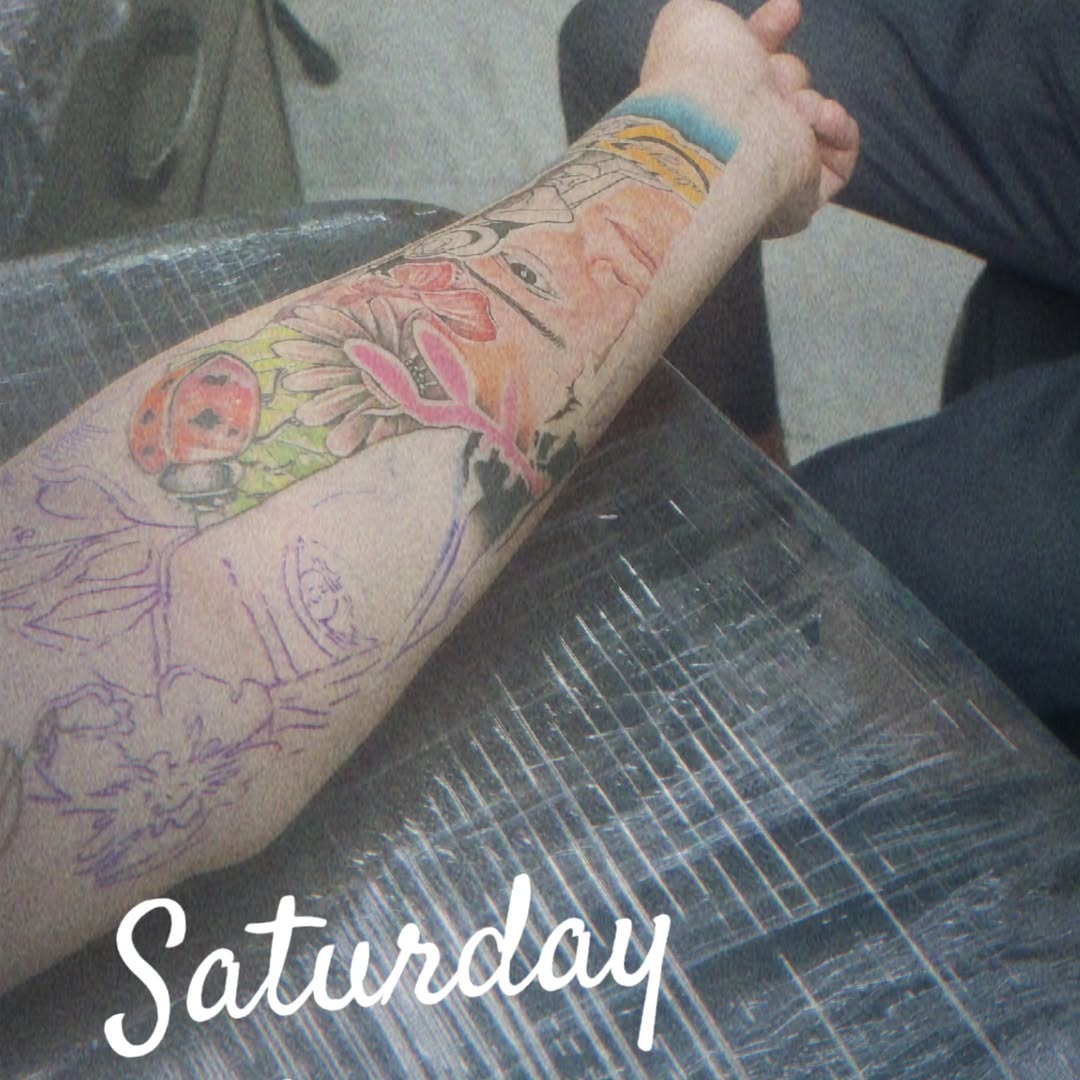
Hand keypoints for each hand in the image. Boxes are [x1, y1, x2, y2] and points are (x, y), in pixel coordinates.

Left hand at [640, 0, 858, 235]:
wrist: (717, 119)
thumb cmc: (695, 72)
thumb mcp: (690, 21)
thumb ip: (712, 24)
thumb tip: (740, 40)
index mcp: (704, 109)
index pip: (744, 69)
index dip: (766, 35)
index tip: (788, 13)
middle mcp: (734, 142)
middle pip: (782, 86)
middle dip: (784, 71)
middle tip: (768, 78)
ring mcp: (765, 172)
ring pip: (808, 115)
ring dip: (804, 100)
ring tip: (787, 105)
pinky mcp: (800, 197)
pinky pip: (839, 161)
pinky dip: (837, 130)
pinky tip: (819, 117)